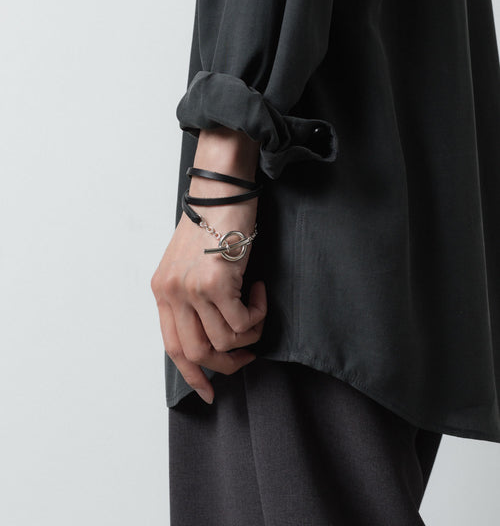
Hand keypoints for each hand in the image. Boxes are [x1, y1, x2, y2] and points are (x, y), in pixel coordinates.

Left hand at [150, 186, 266, 404]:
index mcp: (162, 290)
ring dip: (249, 334)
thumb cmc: (213, 223)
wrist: (222, 190)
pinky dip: (257, 314)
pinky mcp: (215, 283)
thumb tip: (216, 335)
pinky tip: (258, 289)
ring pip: (224, 342)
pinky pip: (243, 323)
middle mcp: (172, 292)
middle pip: (196, 352)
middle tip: (247, 354)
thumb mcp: (191, 264)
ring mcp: (192, 289)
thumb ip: (193, 298)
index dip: (192, 375)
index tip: (208, 392)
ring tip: (255, 308)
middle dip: (227, 363)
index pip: (171, 346)